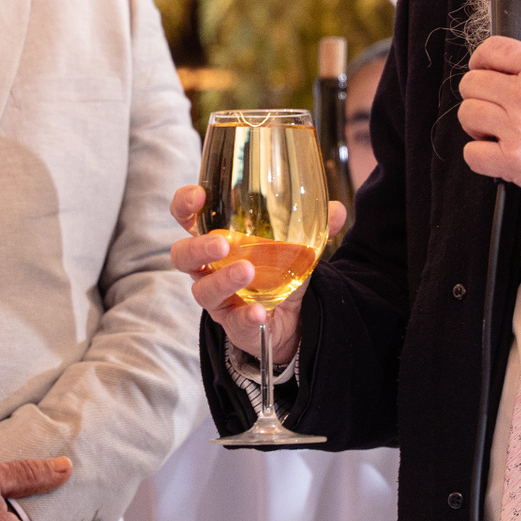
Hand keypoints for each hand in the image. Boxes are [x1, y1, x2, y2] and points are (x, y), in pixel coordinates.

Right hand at [169, 186, 346, 363]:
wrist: (292, 321)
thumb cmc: (279, 273)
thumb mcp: (296, 247)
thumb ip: (315, 228)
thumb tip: (337, 210)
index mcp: (218, 240)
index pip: (187, 218)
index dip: (185, 205)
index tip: (198, 195)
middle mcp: (209, 269)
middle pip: (183, 256)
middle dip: (198, 247)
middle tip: (221, 244)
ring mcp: (219, 299)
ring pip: (203, 291)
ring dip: (223, 280)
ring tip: (246, 270)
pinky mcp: (233, 325)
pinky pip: (233, 321)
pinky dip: (245, 316)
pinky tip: (258, 311)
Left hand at [457, 24, 520, 215]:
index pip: (491, 49)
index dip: (481, 60)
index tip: (482, 70)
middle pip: (471, 83)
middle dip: (479, 95)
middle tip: (493, 107)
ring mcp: (518, 129)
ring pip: (467, 115)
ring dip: (477, 126)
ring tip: (495, 132)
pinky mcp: (514, 162)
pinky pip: (472, 155)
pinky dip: (480, 157)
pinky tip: (497, 155)